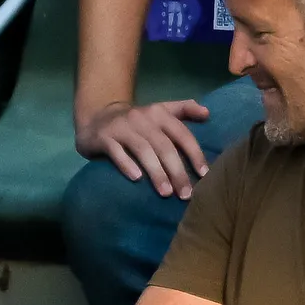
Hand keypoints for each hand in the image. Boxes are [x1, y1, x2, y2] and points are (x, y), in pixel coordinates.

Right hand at [77, 97, 212, 196]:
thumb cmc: (137, 121)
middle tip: (186, 194)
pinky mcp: (103, 138)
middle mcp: (141, 118)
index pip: (181, 134)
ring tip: (166, 192)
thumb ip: (184, 110)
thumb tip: (207, 113)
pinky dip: (126, 164)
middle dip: (177, 171)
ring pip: (142, 150)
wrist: (97, 116)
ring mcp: (121, 127)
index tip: (204, 175)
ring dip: (156, 172)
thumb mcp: (160, 111)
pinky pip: (116, 152)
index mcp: (159, 113)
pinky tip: (136, 178)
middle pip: (163, 146)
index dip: (194, 154)